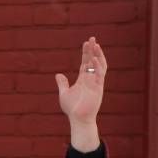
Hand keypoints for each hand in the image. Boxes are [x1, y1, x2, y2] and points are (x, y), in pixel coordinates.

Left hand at [55, 36, 105, 151]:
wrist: (78, 118)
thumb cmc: (72, 108)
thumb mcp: (64, 93)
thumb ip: (62, 83)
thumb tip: (58, 74)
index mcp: (83, 79)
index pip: (86, 63)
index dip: (86, 53)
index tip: (85, 43)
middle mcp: (90, 79)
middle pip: (93, 61)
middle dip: (93, 50)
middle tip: (92, 38)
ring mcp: (96, 82)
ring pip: (100, 65)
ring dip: (98, 55)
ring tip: (95, 45)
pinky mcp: (99, 88)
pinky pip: (100, 75)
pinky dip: (98, 66)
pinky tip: (94, 59)